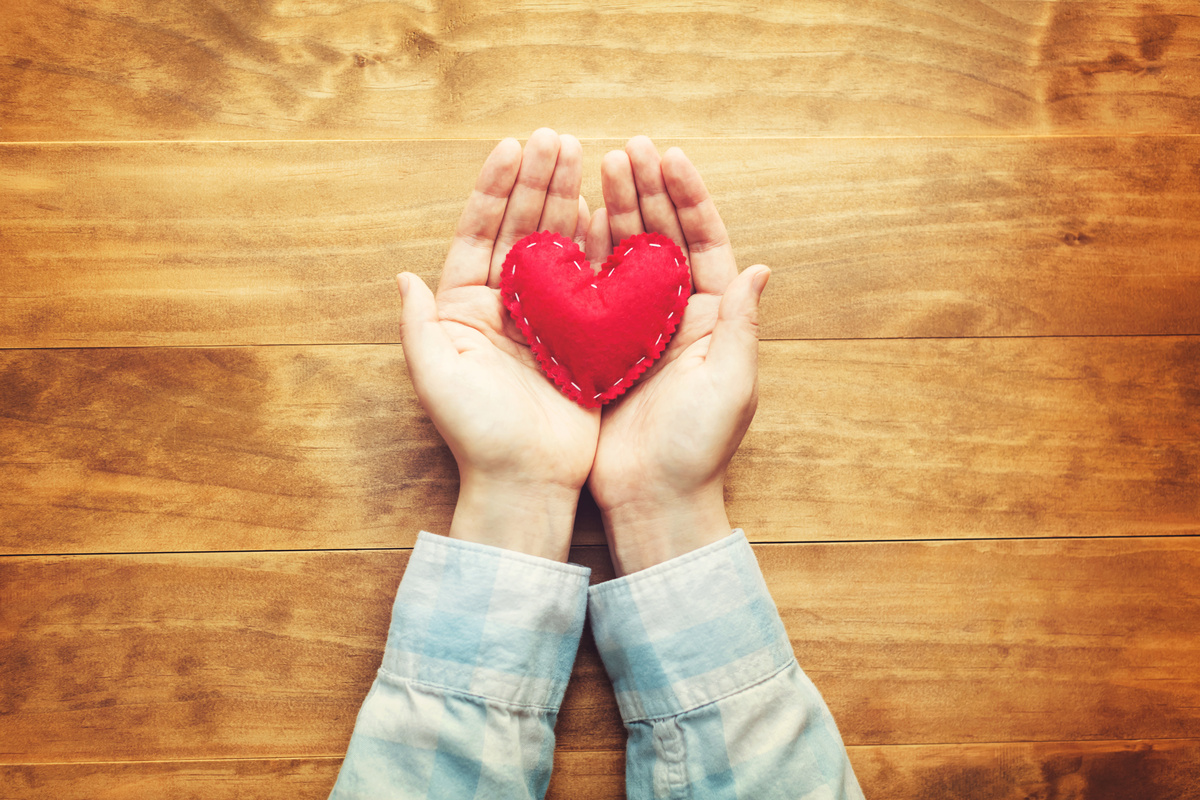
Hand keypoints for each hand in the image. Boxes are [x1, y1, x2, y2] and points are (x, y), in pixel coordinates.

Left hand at [398, 129, 599, 561]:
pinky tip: (605, 209)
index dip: (494, 190)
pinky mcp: (580, 337)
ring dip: (566, 201)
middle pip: (520, 231)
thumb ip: (419, 324)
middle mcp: (504, 307)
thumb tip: (404, 276)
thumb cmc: (476, 433)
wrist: (526, 482)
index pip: (478, 235)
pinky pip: (589, 281)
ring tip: (582, 155)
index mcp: (465, 310)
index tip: (511, 146)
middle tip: (556, 138)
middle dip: (536, 183)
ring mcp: (544, 319)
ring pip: (556, 247)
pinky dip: (596, 245)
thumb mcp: (436, 376)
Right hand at [585, 137, 769, 574]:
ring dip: (616, 211)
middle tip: (626, 149)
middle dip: (648, 192)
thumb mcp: (730, 384)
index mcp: (717, 320)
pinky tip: (572, 219)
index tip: (670, 157)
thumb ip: (742, 325)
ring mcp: (640, 329)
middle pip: (665, 239)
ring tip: (599, 166)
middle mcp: (681, 317)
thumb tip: (760, 268)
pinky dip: (586, 253)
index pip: (707, 244)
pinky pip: (596, 288)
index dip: (690, 199)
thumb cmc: (697, 448)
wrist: (652, 500)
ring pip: (628, 256)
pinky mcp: (605, 346)